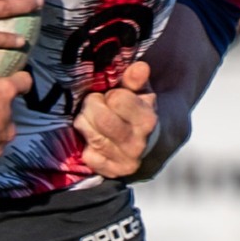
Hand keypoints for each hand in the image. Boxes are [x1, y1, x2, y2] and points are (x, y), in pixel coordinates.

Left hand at [74, 59, 158, 177]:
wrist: (154, 145)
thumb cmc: (139, 111)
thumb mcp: (141, 92)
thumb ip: (136, 79)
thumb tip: (139, 67)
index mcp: (147, 120)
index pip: (117, 100)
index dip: (111, 95)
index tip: (112, 96)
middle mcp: (138, 144)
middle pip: (101, 118)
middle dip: (92, 107)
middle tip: (95, 105)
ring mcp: (125, 161)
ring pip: (90, 135)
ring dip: (86, 123)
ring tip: (93, 120)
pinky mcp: (112, 173)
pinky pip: (87, 156)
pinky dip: (87, 145)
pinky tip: (95, 139)